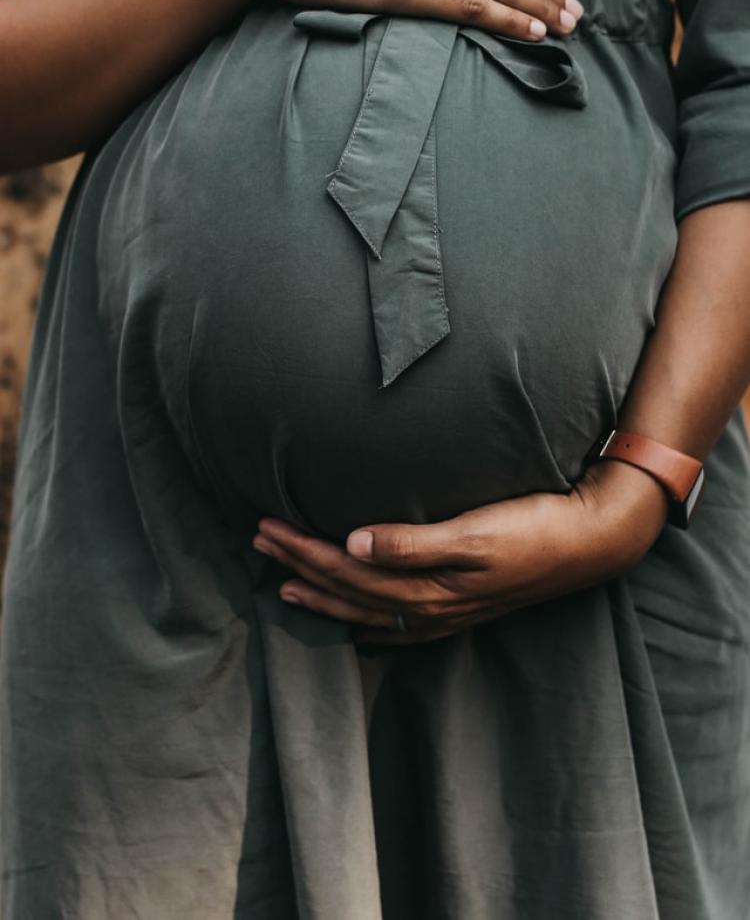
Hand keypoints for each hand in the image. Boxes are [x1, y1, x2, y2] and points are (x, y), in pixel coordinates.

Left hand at [251, 461, 668, 645]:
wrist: (590, 543)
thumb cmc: (533, 527)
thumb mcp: (474, 531)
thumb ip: (413, 541)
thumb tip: (353, 543)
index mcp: (427, 586)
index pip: (346, 570)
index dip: (302, 550)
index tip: (266, 527)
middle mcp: (430, 607)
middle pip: (348, 591)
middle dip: (299, 567)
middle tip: (258, 541)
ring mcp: (447, 612)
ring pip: (367, 610)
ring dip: (323, 594)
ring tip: (285, 582)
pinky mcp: (463, 607)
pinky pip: (399, 625)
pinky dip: (367, 621)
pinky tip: (355, 624)